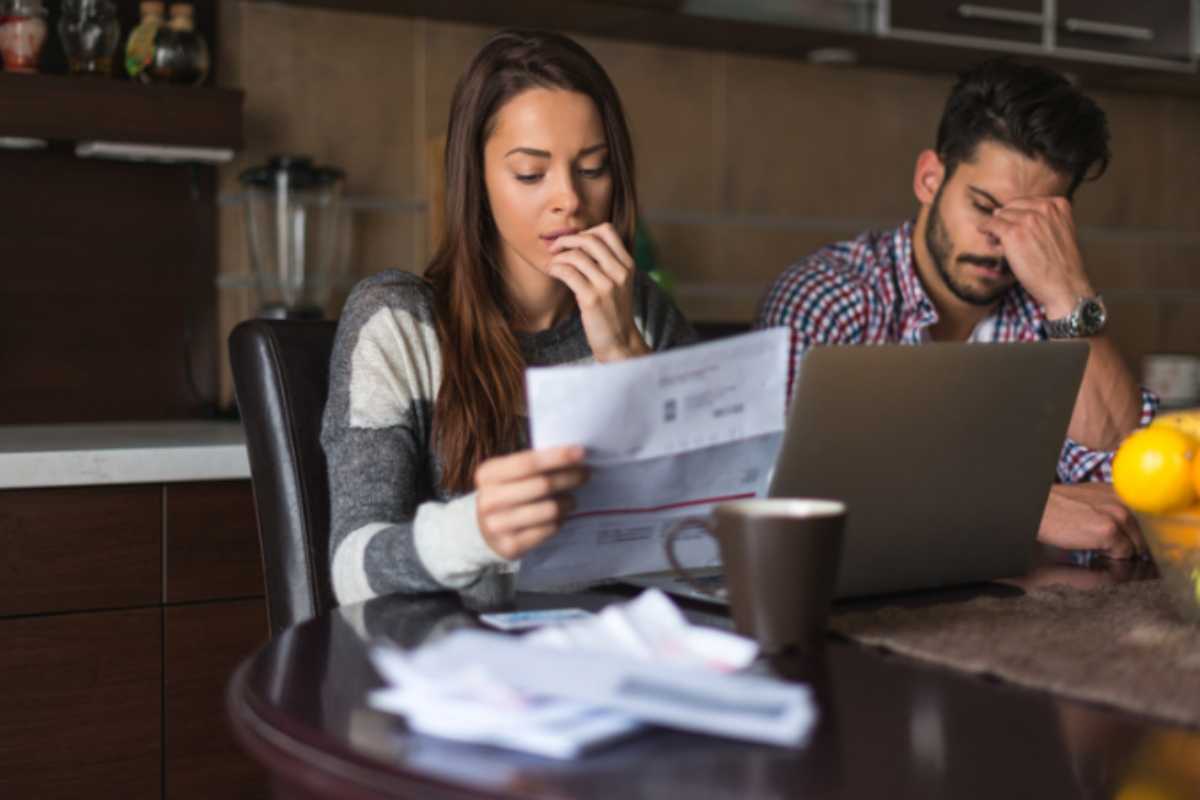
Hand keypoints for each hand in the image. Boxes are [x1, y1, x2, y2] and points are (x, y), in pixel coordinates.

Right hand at [474, 445, 587, 559]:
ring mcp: (497, 525)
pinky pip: (548, 530)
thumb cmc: (506, 493)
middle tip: (585, 474)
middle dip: (569, 478)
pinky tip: (559, 517)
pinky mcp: (510, 546)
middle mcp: (489, 500)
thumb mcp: (508, 474)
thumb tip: (574, 456)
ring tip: (571, 500)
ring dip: (568, 502)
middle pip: (542, 485)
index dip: (557, 457)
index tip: (581, 452)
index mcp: (488, 474)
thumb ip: (533, 464)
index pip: (528, 462)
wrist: (483, 529)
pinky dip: (559, 521)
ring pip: (549, 510)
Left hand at [547, 222, 649, 361]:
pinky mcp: (592, 299)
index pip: (607, 230)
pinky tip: (553, 273)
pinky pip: (568, 272)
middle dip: (566, 240)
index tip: (574, 242)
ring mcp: (607, 286)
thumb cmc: (614, 312)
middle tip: (555, 248)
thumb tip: (580, 243)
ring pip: (576, 255)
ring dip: (558, 257)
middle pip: (589, 239)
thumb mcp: (619, 283)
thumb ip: (607, 263)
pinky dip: (555, 268)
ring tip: (552, 264)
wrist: (620, 342)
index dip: (586, 231)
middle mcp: (619, 272)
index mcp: (627, 265)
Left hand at [982, 197, 1093, 317]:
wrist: (1064, 285)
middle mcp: (1044, 208)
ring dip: (997, 228)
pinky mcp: (1013, 233)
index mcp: (1059, 205)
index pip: (1027, 202)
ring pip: (1000, 216)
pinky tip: (983, 231)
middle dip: (1006, 220)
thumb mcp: (1060, 231)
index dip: (1017, 215)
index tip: (1015, 227)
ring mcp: (1028, 219)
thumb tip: (1003, 212)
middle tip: (1004, 236)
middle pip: (1012, 207)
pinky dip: (985, 227)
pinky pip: (991, 224)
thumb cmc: (1060, 265)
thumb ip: (1044, 219)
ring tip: (999, 243)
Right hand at [1037, 482, 1145, 558]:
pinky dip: (1112, 558)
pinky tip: (1094, 549)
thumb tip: (1131, 531)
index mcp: (1120, 491)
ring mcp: (1118, 515)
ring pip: (1137, 546)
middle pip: (1145, 534)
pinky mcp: (1109, 531)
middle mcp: (1124, 500)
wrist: (1038, 509)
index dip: (1142, 534)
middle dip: (1133, 545)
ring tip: (1100, 547)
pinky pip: (1123, 554)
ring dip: (1123, 552)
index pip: (1147, 518)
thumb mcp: (1090, 499)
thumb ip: (1112, 509)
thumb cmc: (1057, 507)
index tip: (1137, 544)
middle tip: (1112, 548)